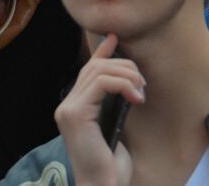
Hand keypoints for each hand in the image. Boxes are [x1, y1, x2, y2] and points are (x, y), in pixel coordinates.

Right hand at [54, 33, 139, 185]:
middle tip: (142, 84)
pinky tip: (136, 98)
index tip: (116, 37)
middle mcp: (66, 105)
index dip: (102, 50)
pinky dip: (124, 85)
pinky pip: (101, 83)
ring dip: (128, 75)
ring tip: (141, 92)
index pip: (88, 69)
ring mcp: (67, 109)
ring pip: (99, 70)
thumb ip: (116, 99)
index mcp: (74, 106)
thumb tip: (126, 74)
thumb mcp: (118, 122)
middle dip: (125, 66)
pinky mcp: (74, 114)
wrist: (105, 185)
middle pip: (96, 65)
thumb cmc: (112, 162)